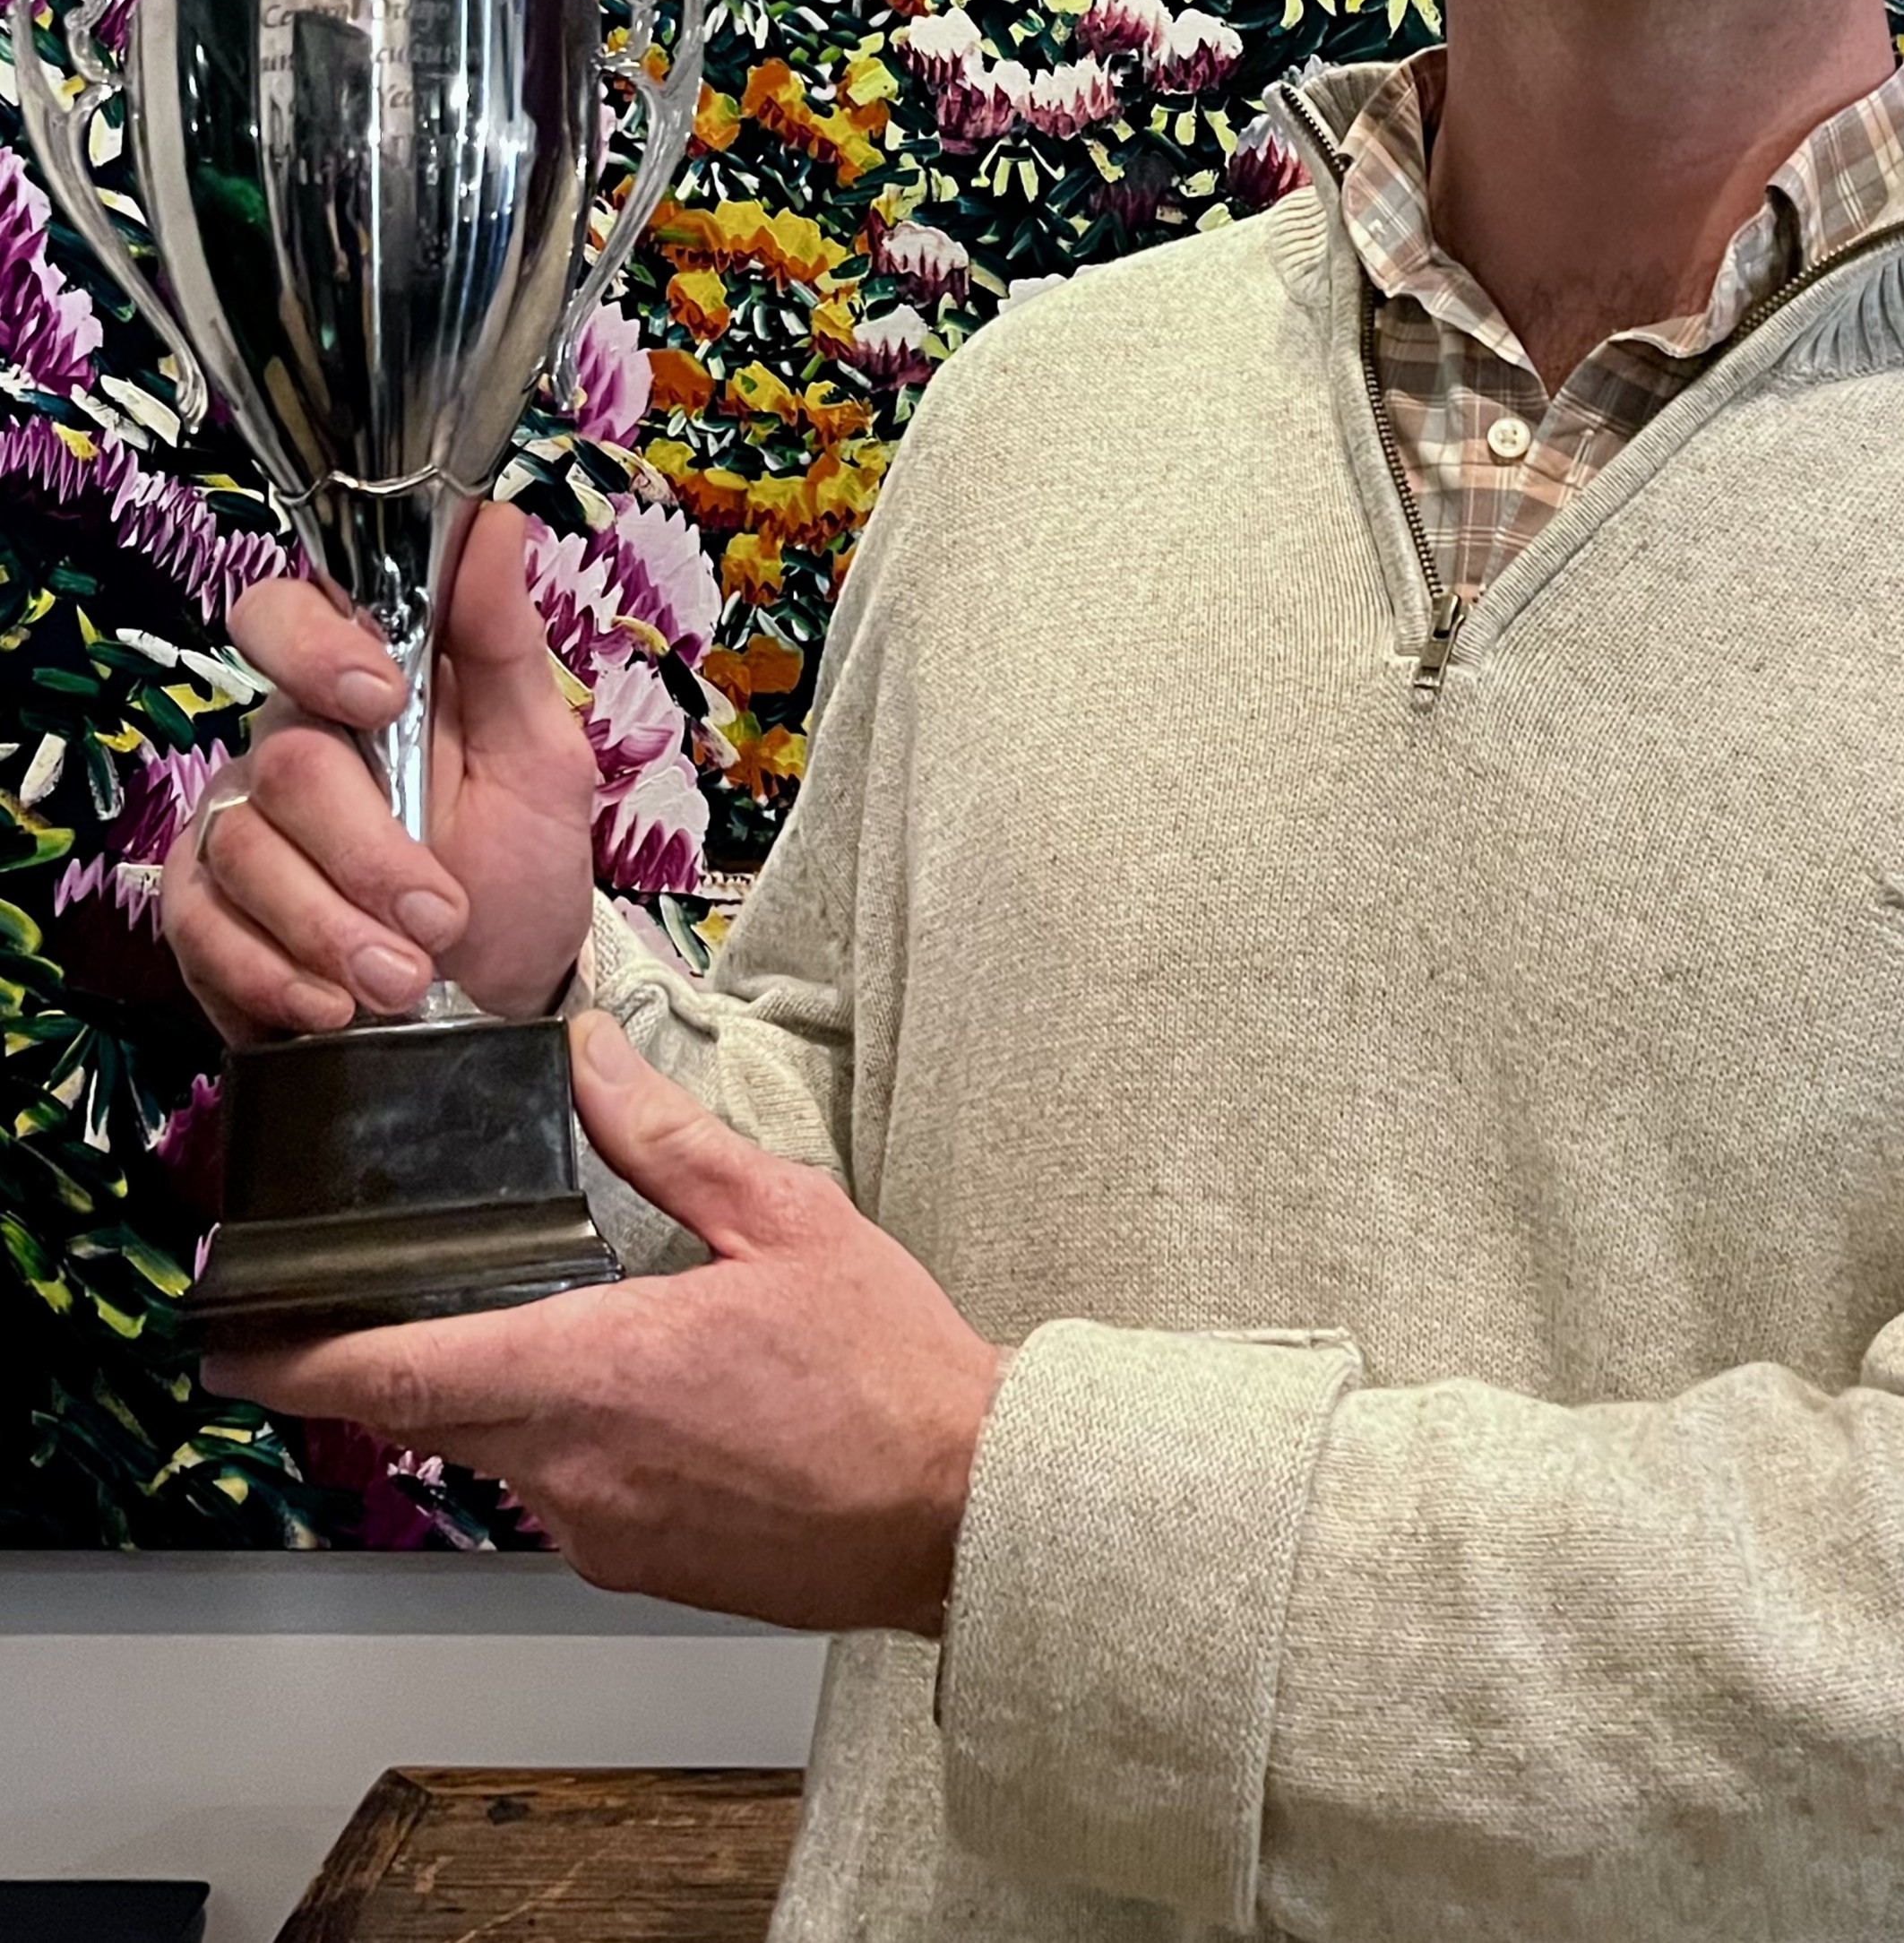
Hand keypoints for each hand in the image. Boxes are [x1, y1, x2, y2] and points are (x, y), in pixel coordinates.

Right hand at [162, 501, 596, 1039]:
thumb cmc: (517, 866)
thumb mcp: (540, 757)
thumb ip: (504, 642)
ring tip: (404, 979)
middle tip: (439, 918)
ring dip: (334, 929)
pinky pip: (200, 926)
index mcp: (360, 683)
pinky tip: (332, 1005)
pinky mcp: (201, 913)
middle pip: (284, 760)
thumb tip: (492, 520)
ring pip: (245, 850)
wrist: (499, 998)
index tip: (379, 695)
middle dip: (369, 853)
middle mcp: (286, 744)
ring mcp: (236, 827)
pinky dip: (272, 974)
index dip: (313, 644)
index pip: (282, 614)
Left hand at [206, 1016, 1010, 1632]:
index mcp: (591, 1372)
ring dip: (494, 1390)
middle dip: (388, 1357)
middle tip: (363, 1302)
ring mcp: (599, 1530)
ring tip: (541, 1324)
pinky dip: (562, 1437)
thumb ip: (663, 1139)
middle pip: (429, 1411)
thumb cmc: (884, 1369)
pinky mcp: (637, 1565)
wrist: (961, 1506)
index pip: (396, 1370)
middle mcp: (571, 1469)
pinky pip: (559, 1494)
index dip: (292, 1355)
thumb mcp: (782, 1217)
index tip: (227, 1332)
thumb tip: (583, 1055)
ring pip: (496, 1452)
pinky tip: (635, 1393)